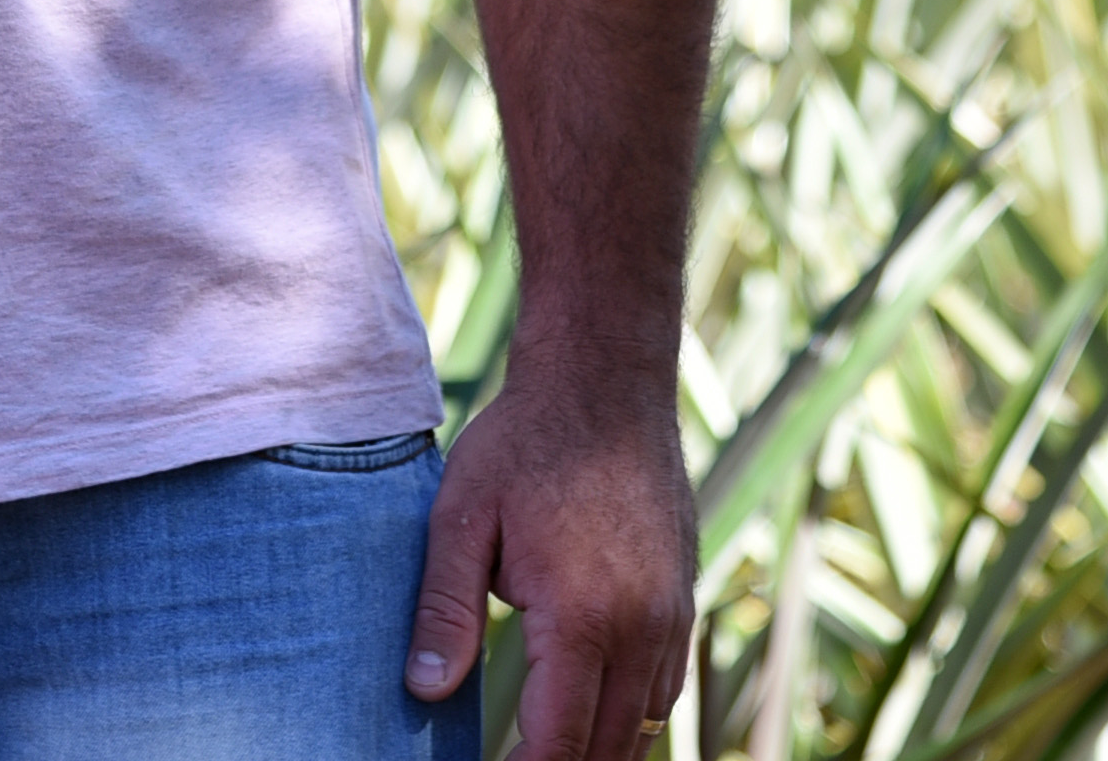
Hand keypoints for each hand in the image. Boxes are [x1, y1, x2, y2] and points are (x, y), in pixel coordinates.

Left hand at [408, 362, 692, 758]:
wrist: (605, 383)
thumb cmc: (525, 443)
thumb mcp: (462, 517)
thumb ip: (443, 610)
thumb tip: (424, 692)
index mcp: (582, 617)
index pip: (558, 743)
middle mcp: (642, 628)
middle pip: (607, 749)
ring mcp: (672, 617)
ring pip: (643, 726)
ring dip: (597, 749)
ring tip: (543, 747)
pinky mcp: (684, 600)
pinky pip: (664, 690)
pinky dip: (628, 716)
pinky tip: (588, 709)